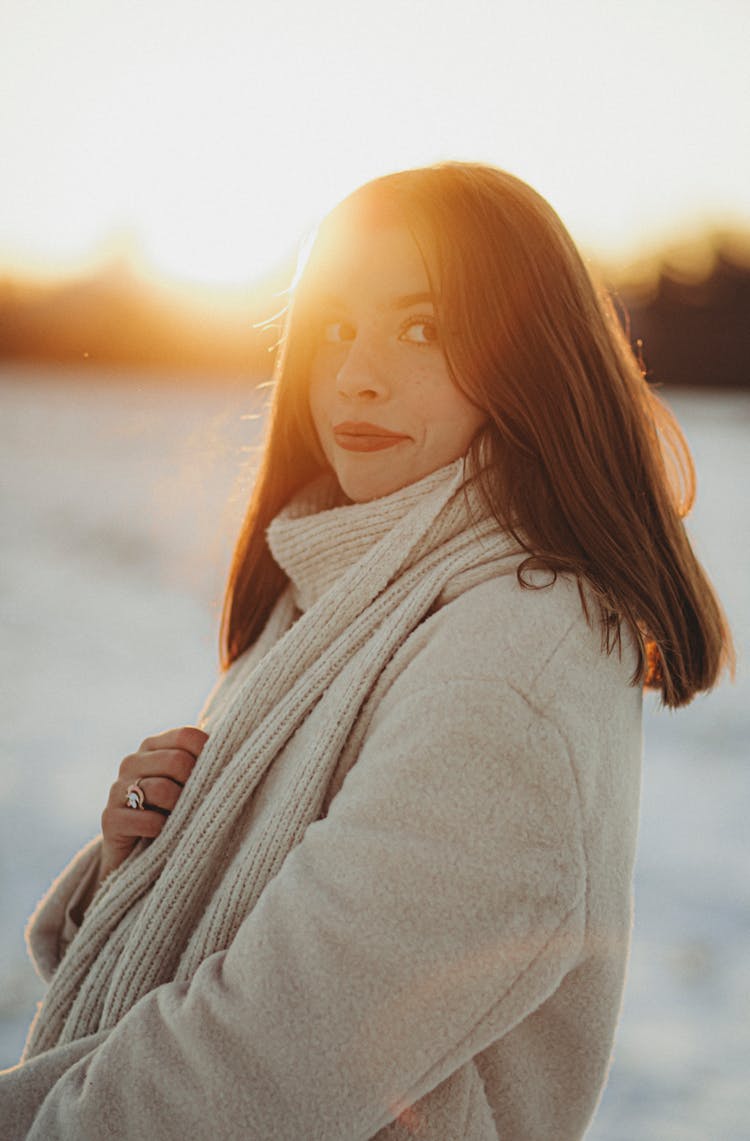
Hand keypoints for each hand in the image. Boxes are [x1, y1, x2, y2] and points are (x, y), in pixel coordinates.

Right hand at [99, 726, 207, 880]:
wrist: (140, 861)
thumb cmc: (176, 815)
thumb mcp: (191, 786)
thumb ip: (205, 764)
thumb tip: (235, 748)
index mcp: (153, 746)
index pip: (187, 735)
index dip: (207, 754)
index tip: (217, 775)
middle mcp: (132, 762)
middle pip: (177, 761)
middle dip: (193, 786)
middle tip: (195, 805)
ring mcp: (117, 789)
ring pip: (161, 789)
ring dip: (179, 811)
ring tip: (180, 821)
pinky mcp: (110, 819)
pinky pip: (147, 820)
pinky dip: (161, 830)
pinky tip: (163, 835)